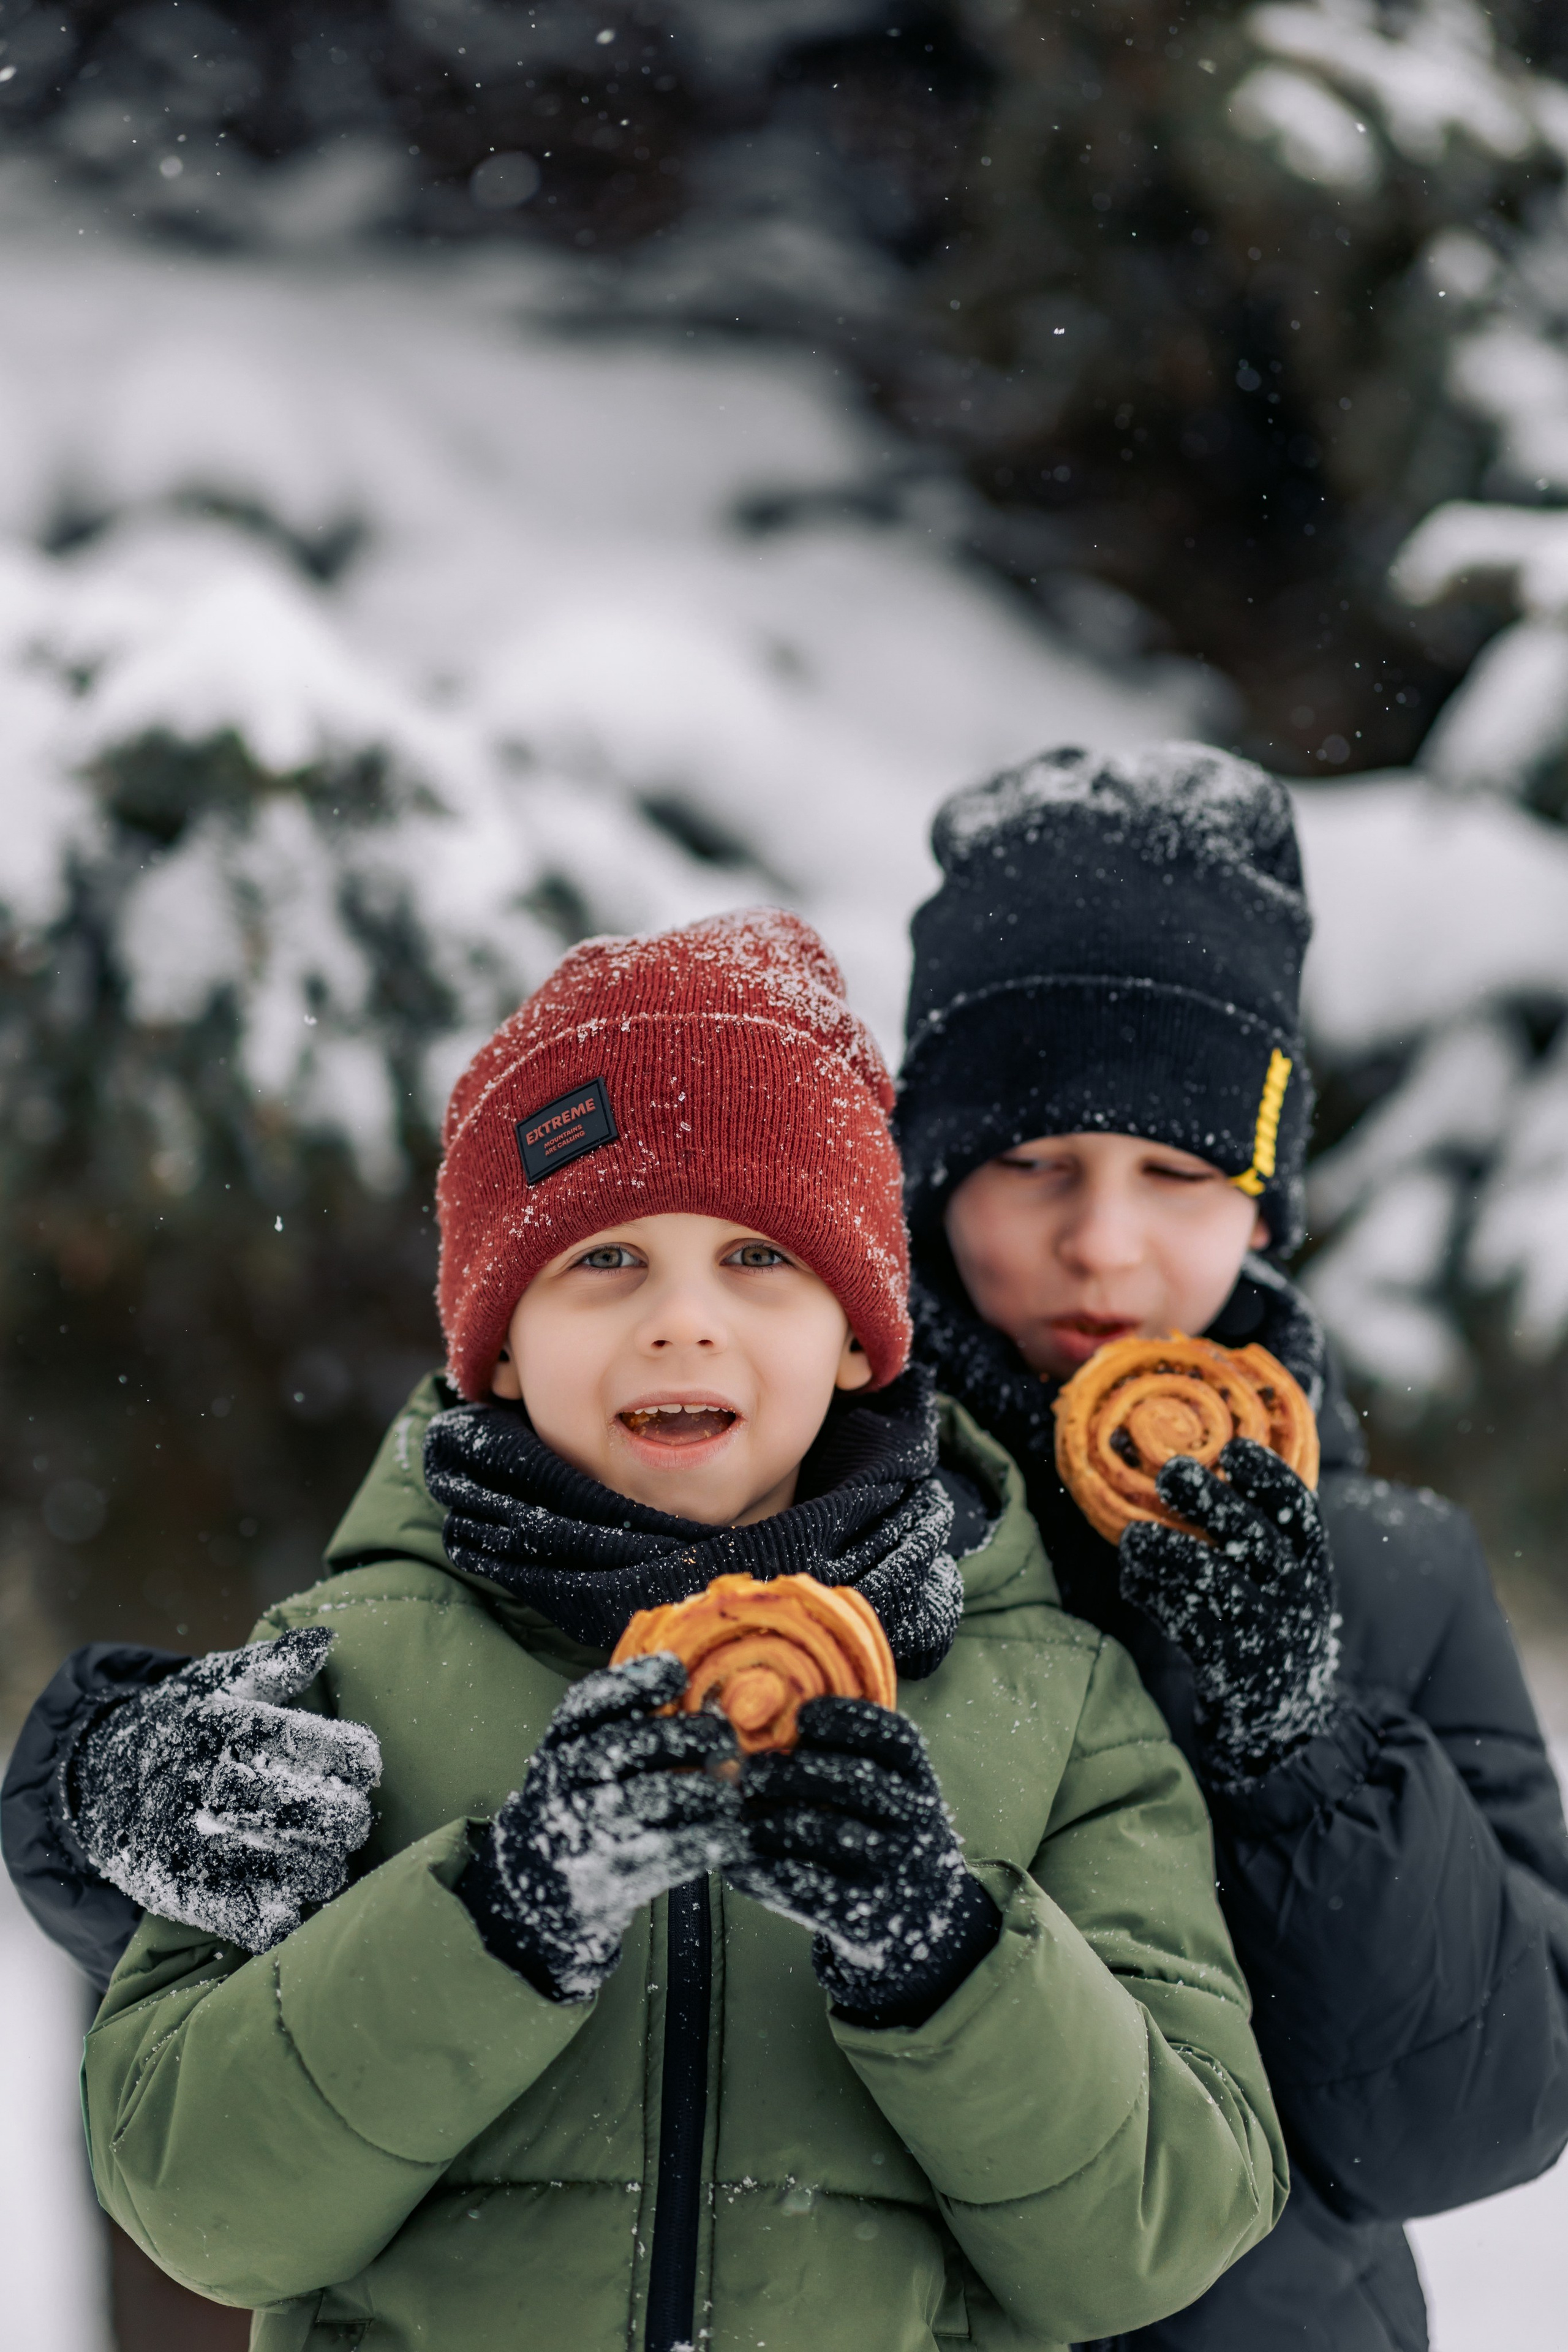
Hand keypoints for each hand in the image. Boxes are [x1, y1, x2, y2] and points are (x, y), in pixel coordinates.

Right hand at [69, 1628, 380, 1951]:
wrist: (97, 1779)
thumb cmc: (179, 1723)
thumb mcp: (217, 1683)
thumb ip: (274, 1664)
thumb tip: (325, 1639)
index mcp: (224, 1724)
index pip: (319, 1744)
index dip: (358, 1759)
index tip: (365, 1767)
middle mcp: (209, 1780)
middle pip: (314, 1812)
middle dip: (348, 1820)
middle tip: (350, 1820)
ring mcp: (193, 1841)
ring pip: (296, 1869)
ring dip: (325, 1869)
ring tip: (324, 1860)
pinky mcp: (180, 1893)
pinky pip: (255, 1921)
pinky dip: (283, 1913)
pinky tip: (288, 1896)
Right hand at [464, 1652, 743, 2002]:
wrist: (539, 1885)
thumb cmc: (582, 1805)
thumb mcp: (580, 1760)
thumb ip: (620, 1726)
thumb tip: (688, 1677)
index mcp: (558, 1745)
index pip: (589, 1701)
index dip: (634, 1681)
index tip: (678, 1672)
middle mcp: (560, 1781)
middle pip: (626, 1743)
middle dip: (686, 1734)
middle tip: (725, 1736)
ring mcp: (579, 1830)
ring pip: (652, 1796)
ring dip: (704, 1789)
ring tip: (730, 1791)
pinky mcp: (605, 1875)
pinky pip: (667, 1850)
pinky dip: (706, 1838)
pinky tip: (729, 1833)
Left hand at [726, 1699, 998, 2026]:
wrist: (922, 1918)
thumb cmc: (881, 1832)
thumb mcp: (889, 1792)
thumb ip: (848, 1756)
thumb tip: (765, 1718)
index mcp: (920, 1781)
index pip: (895, 1738)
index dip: (850, 1719)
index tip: (804, 1715)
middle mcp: (918, 1822)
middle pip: (857, 1781)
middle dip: (795, 1770)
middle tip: (750, 1771)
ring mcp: (897, 1872)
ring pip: (830, 1832)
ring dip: (773, 1819)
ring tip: (738, 1815)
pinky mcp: (868, 1917)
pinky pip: (811, 1889)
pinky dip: (766, 1872)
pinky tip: (736, 1860)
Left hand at [1119, 1438, 1339, 1781]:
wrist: (1281, 1722)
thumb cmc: (1264, 1625)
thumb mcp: (1276, 1580)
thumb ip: (1248, 1535)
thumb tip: (1186, 1471)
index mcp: (1312, 1565)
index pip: (1299, 1510)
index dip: (1269, 1476)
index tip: (1233, 1448)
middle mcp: (1298, 1596)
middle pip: (1257, 1538)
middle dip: (1213, 1500)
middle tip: (1171, 1472)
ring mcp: (1269, 1635)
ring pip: (1218, 1582)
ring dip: (1171, 1552)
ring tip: (1134, 1535)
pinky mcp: (1234, 1670)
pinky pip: (1190, 1626)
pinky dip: (1156, 1600)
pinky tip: (1132, 1583)